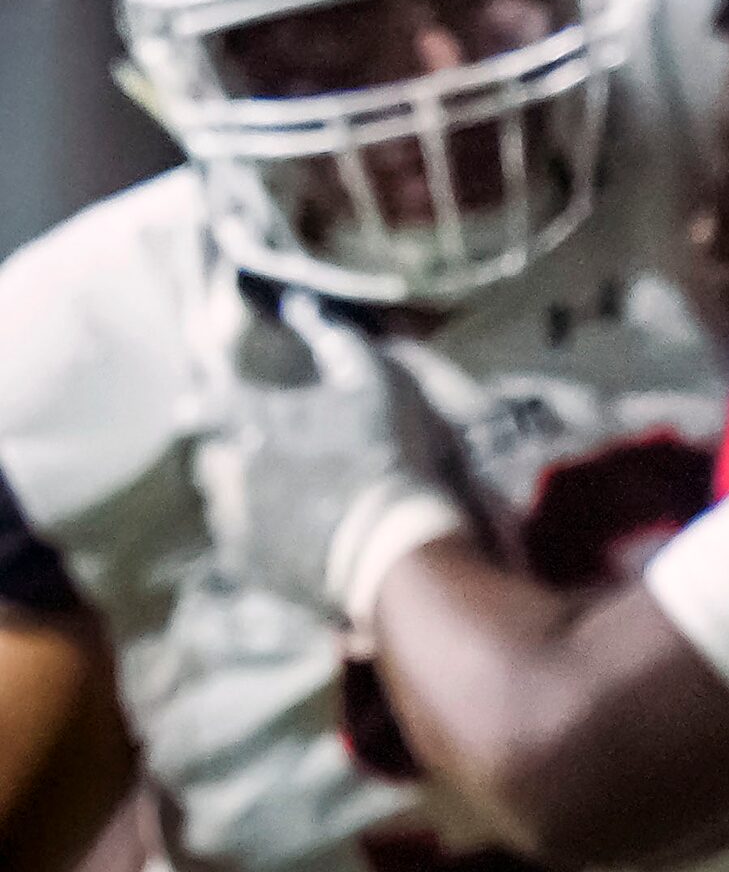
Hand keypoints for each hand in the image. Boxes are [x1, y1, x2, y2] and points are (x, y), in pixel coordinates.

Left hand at [193, 289, 471, 624]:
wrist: (389, 546)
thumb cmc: (383, 454)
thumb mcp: (376, 385)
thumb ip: (337, 342)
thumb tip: (302, 303)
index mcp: (254, 422)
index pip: (208, 403)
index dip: (203, 403)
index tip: (196, 407)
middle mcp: (229, 470)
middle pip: (214, 460)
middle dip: (231, 459)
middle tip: (266, 464)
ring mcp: (235, 522)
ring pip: (227, 505)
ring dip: (248, 502)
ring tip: (288, 510)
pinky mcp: (250, 568)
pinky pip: (246, 551)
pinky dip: (266, 545)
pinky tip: (299, 545)